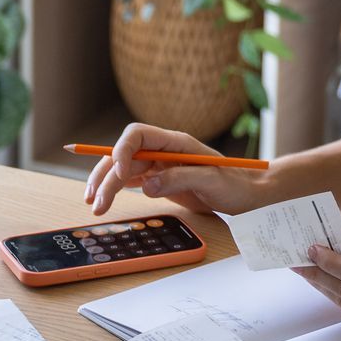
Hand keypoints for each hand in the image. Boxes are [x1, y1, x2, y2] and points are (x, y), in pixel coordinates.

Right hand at [83, 122, 266, 217]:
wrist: (247, 196)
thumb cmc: (235, 183)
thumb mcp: (211, 180)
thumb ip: (180, 178)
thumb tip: (147, 185)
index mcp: (175, 142)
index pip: (138, 135)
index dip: (122, 149)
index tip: (119, 173)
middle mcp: (163, 151)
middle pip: (123, 155)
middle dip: (106, 175)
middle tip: (96, 202)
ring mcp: (159, 166)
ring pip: (122, 169)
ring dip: (105, 185)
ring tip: (93, 206)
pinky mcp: (158, 181)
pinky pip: (130, 181)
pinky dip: (114, 190)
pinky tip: (103, 200)